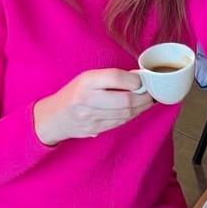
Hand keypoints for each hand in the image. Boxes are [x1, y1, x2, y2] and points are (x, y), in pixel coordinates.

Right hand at [33, 69, 153, 145]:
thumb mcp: (88, 77)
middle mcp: (88, 99)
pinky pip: (120, 123)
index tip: (142, 80)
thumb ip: (110, 77)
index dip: (134, 79)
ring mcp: (91, 117)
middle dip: (143, 97)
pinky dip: (132, 116)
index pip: (116, 78)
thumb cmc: (75, 92)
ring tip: (148, 101)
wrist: (54, 116)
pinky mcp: (95, 130)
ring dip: (141, 108)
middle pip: (124, 100)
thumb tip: (138, 79)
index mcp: (87, 81)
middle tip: (151, 93)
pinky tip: (137, 110)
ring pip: (125, 114)